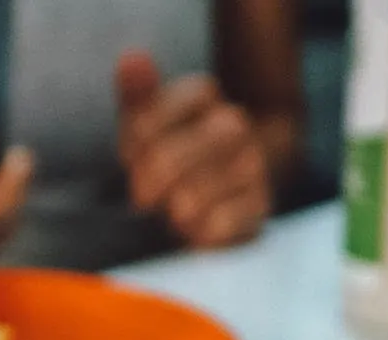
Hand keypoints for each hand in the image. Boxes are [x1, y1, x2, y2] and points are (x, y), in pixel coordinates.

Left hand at [116, 50, 269, 249]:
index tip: (128, 161)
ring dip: (178, 207)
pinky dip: (205, 231)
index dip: (138, 142)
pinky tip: (196, 231)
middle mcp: (232, 124)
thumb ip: (139, 96)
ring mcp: (250, 164)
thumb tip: (131, 60)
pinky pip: (224, 222)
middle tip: (142, 199)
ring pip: (198, 192)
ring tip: (173, 215)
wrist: (241, 182)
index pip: (158, 116)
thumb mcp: (153, 121)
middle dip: (152, 180)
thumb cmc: (182, 152)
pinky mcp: (259, 205)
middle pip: (171, 158)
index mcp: (202, 96)